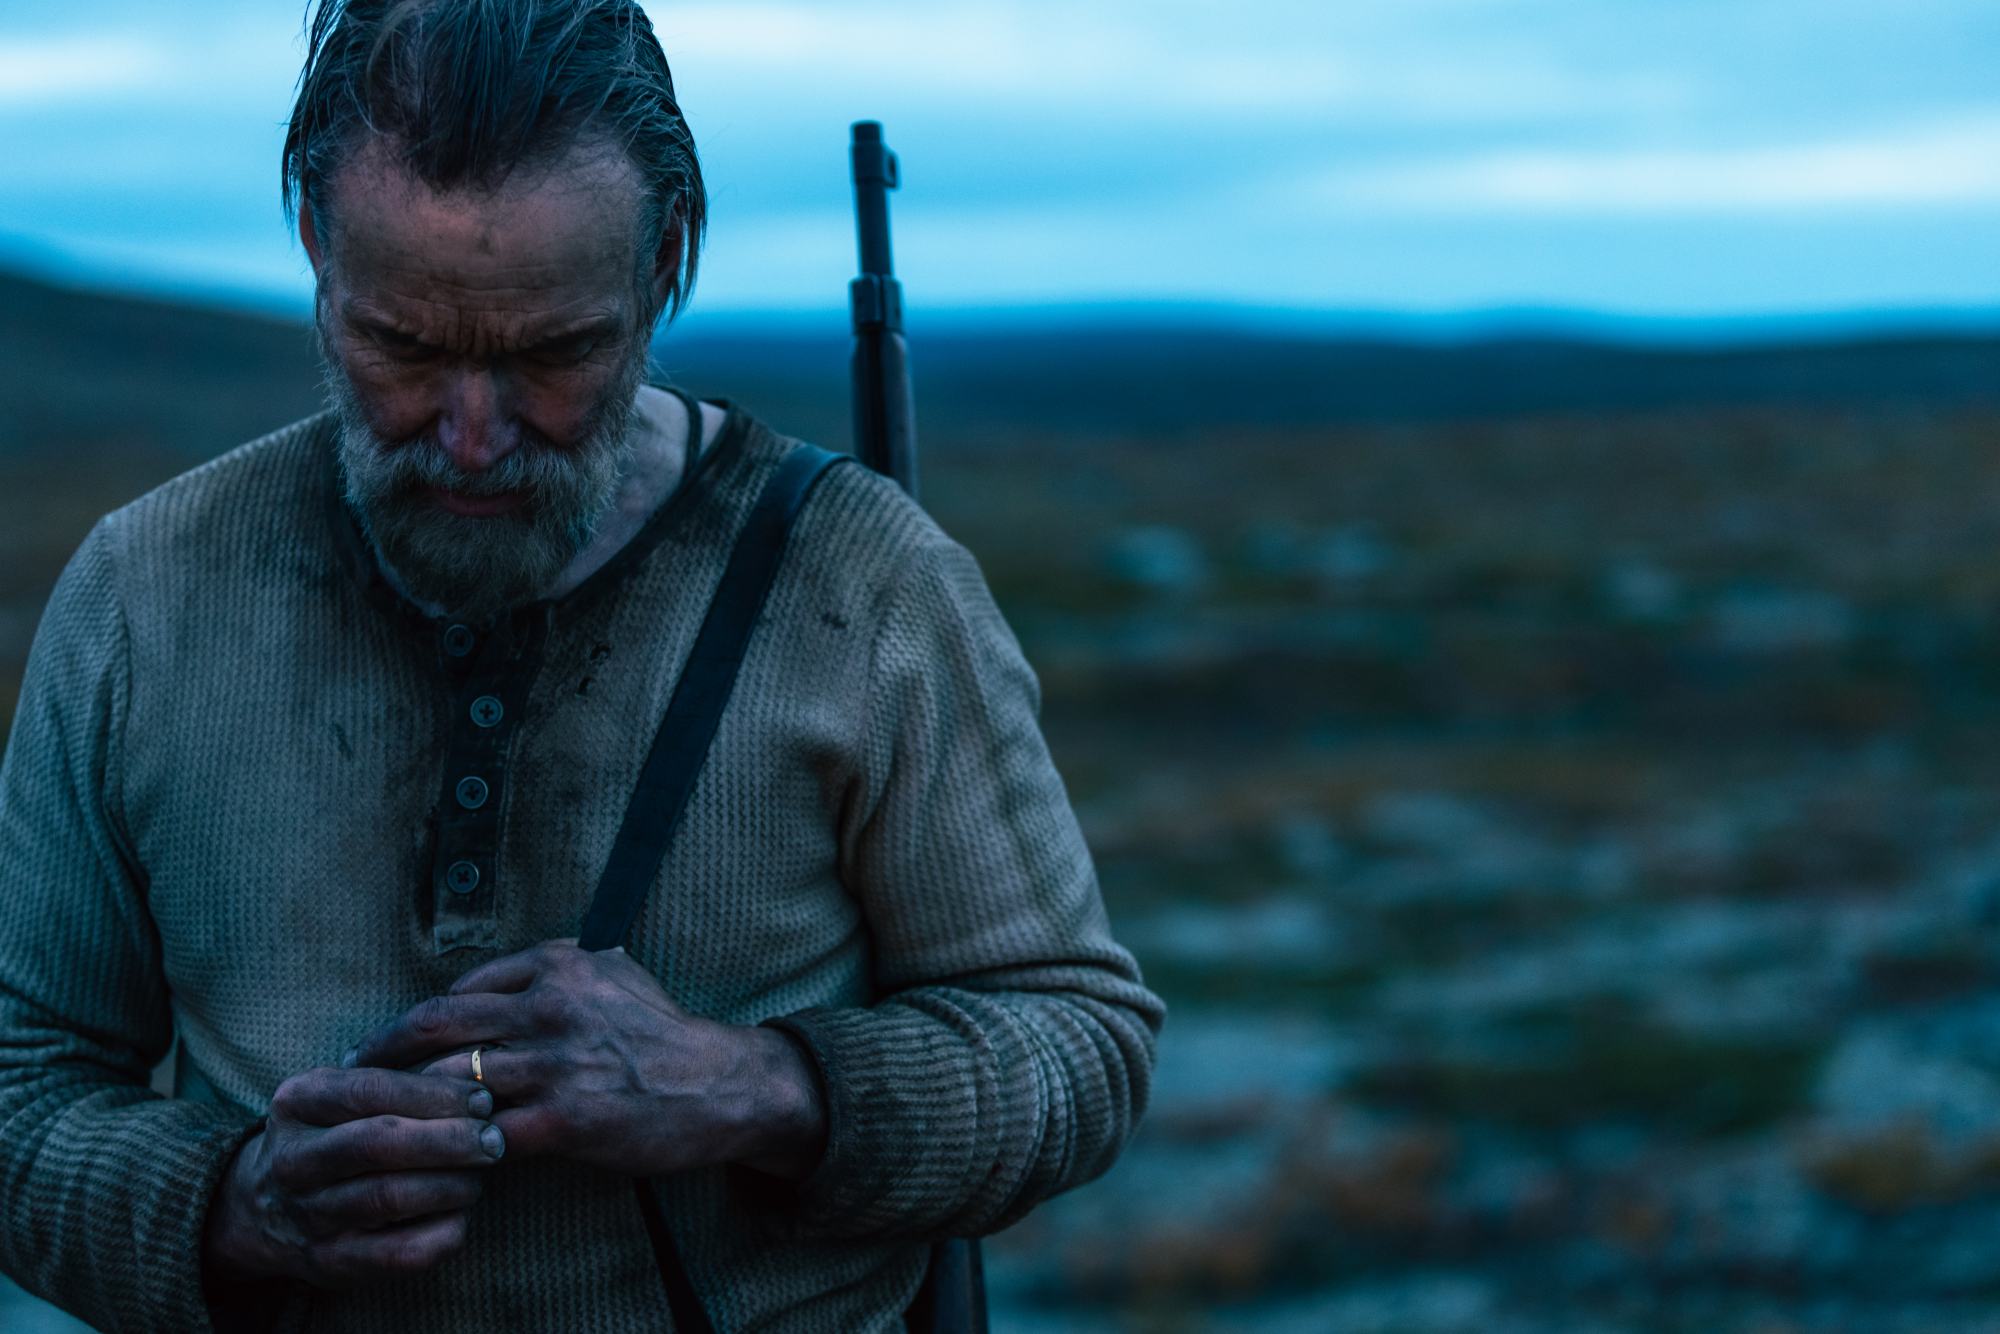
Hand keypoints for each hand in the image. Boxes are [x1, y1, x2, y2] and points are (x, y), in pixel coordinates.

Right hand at [202, 1065, 504, 1290]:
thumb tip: (477, 1084)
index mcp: (297, 1102)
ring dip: (450, 1185)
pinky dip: (441, 1233)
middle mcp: (293, 1159)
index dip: (435, 1094)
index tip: (482, 1100)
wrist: (263, 1207)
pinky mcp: (330, 1262)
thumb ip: (398, 1082)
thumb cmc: (331, 1134)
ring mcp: (307, 1214)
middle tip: (493, 1140)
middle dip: (449, 1140)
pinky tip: (460, 1217)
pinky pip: (398, 1252)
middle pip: (379, 1143)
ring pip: (390, 1197)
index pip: (371, 1090)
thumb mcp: (341, 1095)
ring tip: (479, 1176)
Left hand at [343, 938, 825, 1180]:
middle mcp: (551, 1006)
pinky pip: (487, 1134)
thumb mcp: (611, 973)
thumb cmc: (660, 1032)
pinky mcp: (564, 1119)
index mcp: (557, 964)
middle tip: (351, 1080)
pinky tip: (440, 1158)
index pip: (456, 991)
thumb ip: (548, 970)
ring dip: (414, 1107)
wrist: (719, 1085)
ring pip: (453, 1082)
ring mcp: (556, 1064)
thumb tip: (483, 983)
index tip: (382, 1046)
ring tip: (382, 1125)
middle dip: (385, 1057)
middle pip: (436, 1028)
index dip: (409, 1023)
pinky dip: (457, 1146)